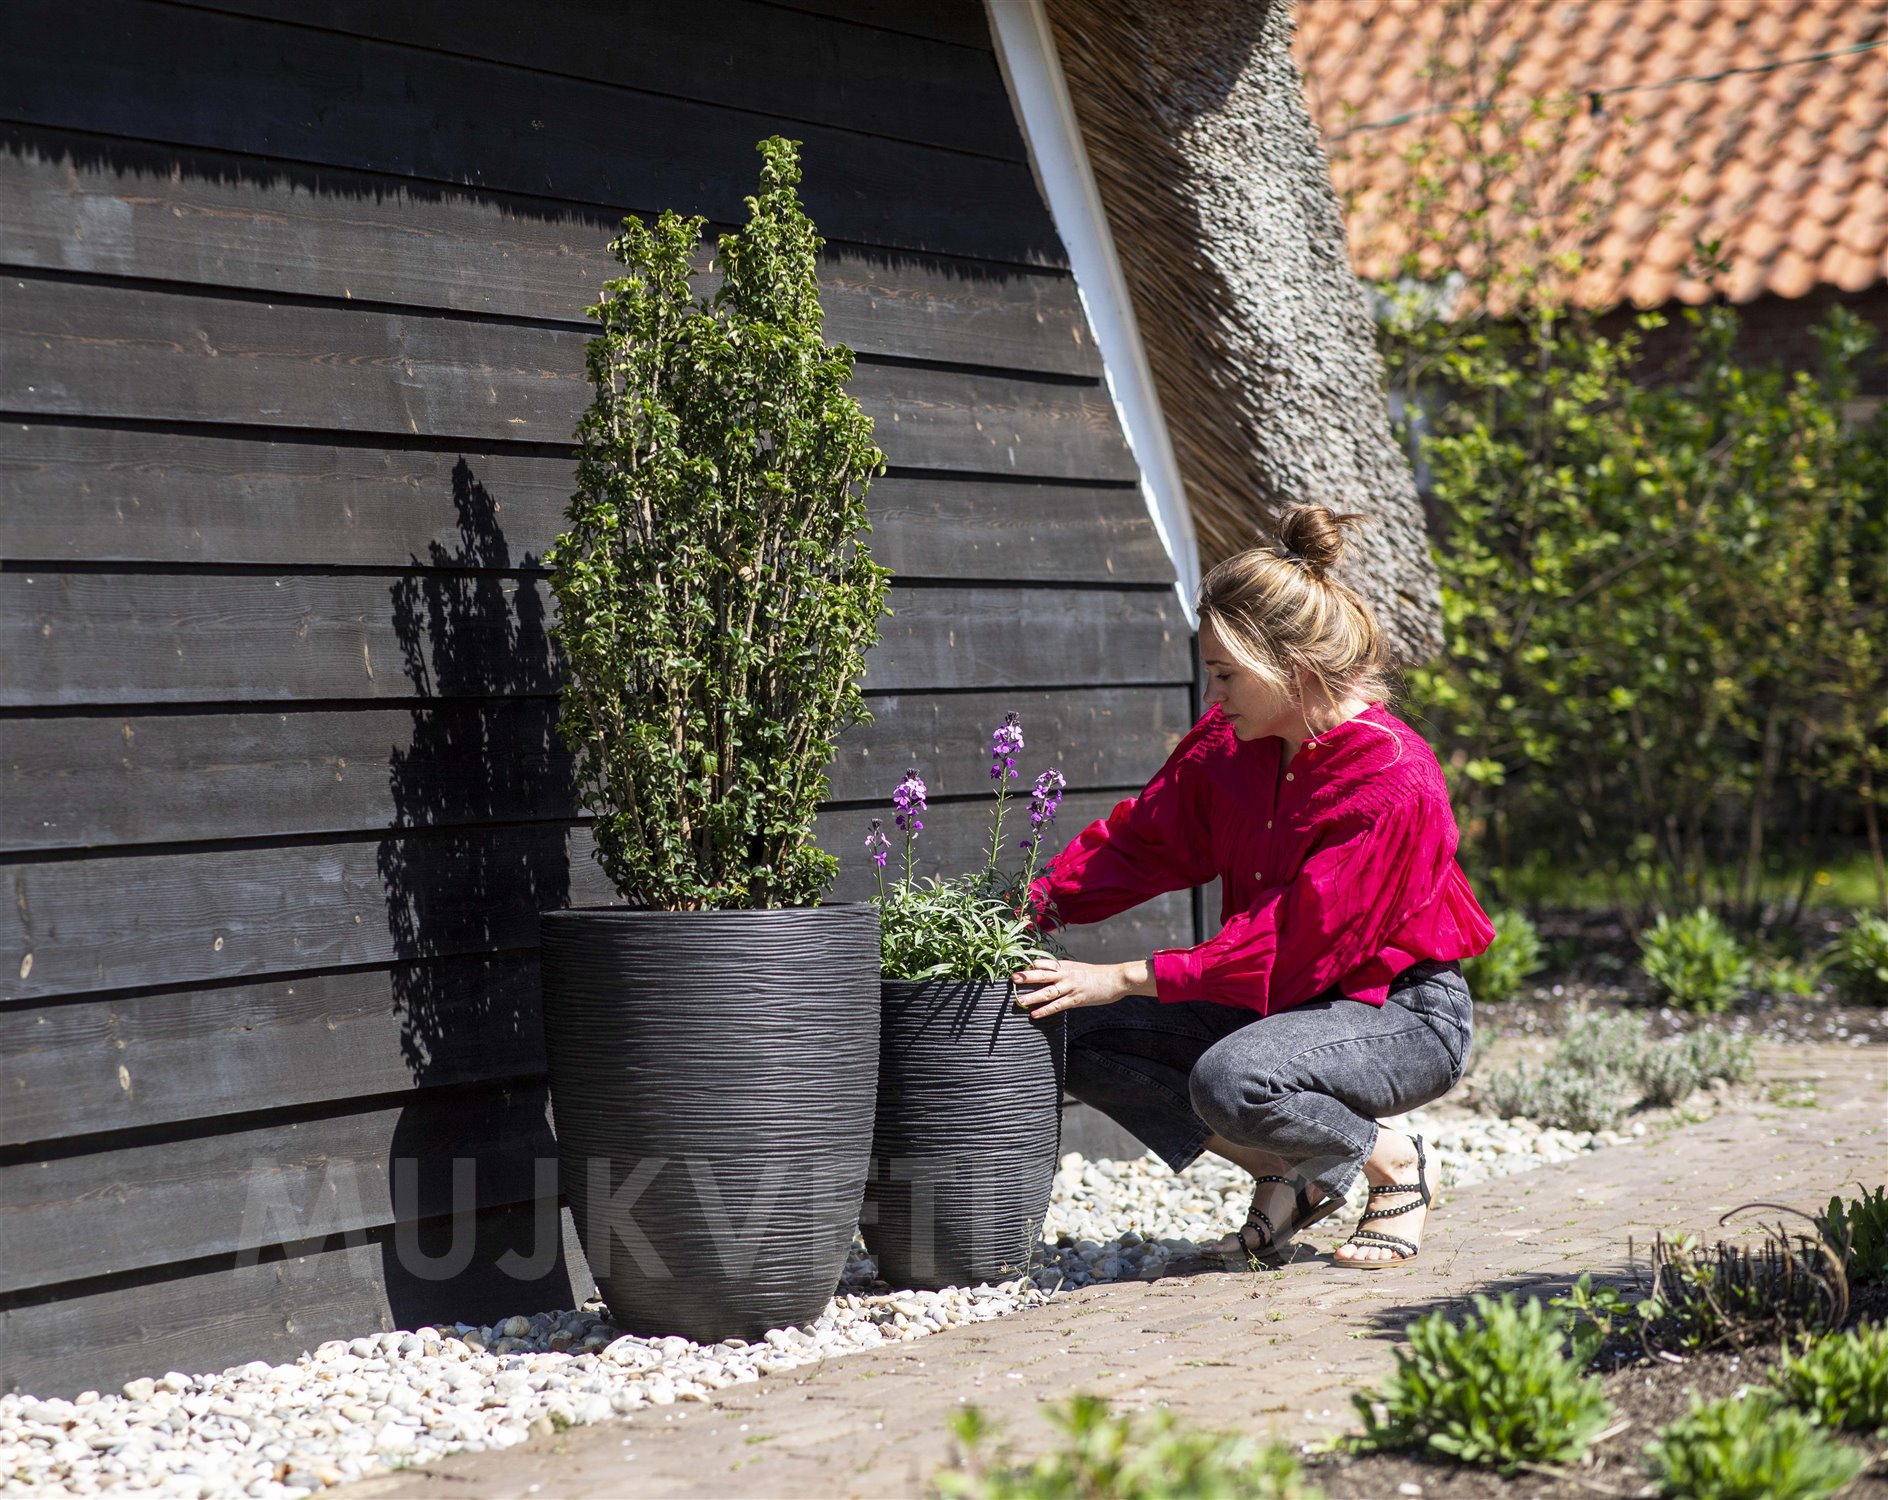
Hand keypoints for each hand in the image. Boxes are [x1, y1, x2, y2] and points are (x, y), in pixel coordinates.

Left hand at [1011, 957, 1132, 1018]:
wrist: (1116, 978)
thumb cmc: (1096, 975)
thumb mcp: (1077, 968)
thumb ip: (1062, 970)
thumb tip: (1047, 973)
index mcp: (1064, 965)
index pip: (1043, 963)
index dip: (1029, 966)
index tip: (1015, 968)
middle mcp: (1065, 974)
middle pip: (1042, 974)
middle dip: (1026, 976)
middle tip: (1012, 978)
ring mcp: (1071, 987)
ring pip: (1048, 991)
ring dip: (1032, 996)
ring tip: (1018, 1000)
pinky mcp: (1077, 999)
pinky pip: (1058, 1006)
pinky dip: (1045, 1010)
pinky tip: (1034, 1014)